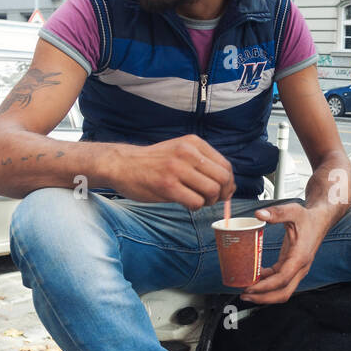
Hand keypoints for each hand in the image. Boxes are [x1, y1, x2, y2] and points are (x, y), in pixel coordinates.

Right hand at [111, 135, 235, 207]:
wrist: (122, 164)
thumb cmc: (154, 162)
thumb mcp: (180, 151)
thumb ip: (202, 163)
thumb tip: (228, 185)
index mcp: (194, 143)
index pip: (225, 165)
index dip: (228, 183)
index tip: (222, 191)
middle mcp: (188, 153)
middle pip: (223, 179)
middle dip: (222, 194)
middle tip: (211, 199)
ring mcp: (177, 169)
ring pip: (212, 191)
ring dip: (209, 201)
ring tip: (198, 201)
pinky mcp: (167, 186)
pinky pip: (196, 202)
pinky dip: (195, 207)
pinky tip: (186, 204)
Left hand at [240, 202, 332, 304]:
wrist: (320, 220)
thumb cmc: (308, 218)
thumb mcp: (294, 211)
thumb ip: (277, 213)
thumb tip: (259, 214)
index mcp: (300, 257)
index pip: (282, 279)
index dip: (265, 287)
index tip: (250, 288)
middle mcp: (300, 267)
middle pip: (283, 292)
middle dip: (263, 298)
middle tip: (245, 295)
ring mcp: (297, 270)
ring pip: (282, 290)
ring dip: (264, 294)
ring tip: (246, 290)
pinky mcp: (292, 268)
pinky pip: (279, 281)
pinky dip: (267, 284)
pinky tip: (254, 278)